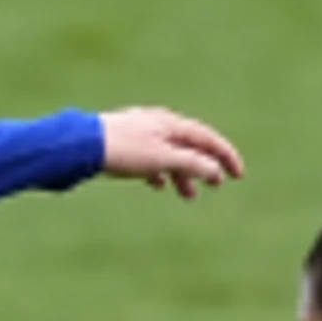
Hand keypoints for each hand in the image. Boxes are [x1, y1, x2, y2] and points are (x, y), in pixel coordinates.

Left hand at [94, 108, 245, 201]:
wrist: (83, 145)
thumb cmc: (123, 149)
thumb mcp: (162, 159)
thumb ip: (190, 164)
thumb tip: (214, 170)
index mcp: (171, 124)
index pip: (207, 138)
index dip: (226, 156)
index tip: (238, 175)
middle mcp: (159, 124)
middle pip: (191, 145)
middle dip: (206, 166)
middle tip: (216, 186)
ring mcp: (141, 132)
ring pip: (171, 154)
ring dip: (183, 174)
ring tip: (188, 196)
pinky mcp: (125, 144)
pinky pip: (151, 158)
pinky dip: (160, 172)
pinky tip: (158, 185)